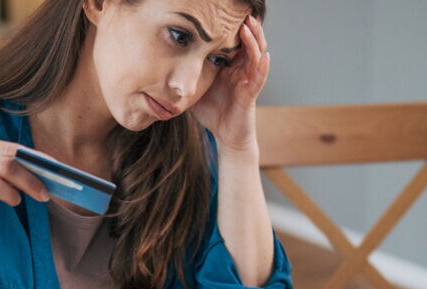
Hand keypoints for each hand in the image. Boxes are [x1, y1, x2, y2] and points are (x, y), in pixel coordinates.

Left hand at [191, 15, 269, 153]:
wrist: (225, 137)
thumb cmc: (212, 113)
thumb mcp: (194, 88)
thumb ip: (185, 76)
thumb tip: (162, 65)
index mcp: (229, 67)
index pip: (234, 42)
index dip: (233, 28)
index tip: (225, 14)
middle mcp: (241, 70)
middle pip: (249, 43)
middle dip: (248, 27)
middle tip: (243, 13)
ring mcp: (248, 81)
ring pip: (257, 55)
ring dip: (254, 40)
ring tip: (250, 26)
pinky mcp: (251, 94)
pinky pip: (259, 77)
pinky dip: (263, 66)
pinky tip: (264, 56)